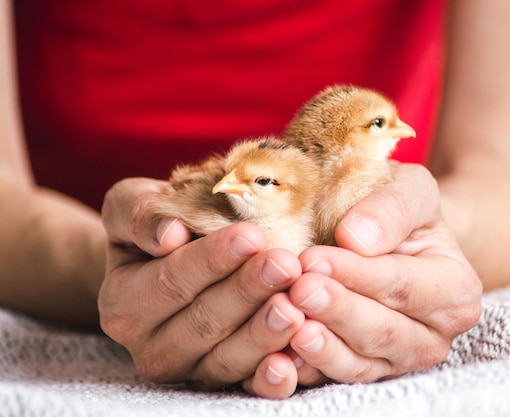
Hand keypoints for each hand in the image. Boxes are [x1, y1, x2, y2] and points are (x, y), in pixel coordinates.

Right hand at [98, 177, 304, 398]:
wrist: (169, 262)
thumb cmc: (158, 226)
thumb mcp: (133, 204)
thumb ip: (140, 213)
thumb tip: (169, 233)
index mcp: (123, 302)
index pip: (171, 281)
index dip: (211, 260)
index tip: (251, 236)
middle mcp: (149, 346)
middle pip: (203, 322)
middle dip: (248, 293)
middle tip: (286, 266)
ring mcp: (188, 369)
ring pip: (226, 358)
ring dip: (263, 335)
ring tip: (295, 307)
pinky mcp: (220, 383)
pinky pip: (246, 384)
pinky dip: (269, 378)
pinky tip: (292, 361)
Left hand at [287, 163, 482, 384]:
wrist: (392, 241)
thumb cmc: (401, 213)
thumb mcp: (410, 190)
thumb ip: (392, 208)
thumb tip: (355, 237)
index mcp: (455, 291)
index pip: (403, 286)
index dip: (358, 275)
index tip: (313, 259)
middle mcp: (434, 336)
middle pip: (383, 331)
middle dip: (337, 311)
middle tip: (298, 290)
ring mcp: (399, 361)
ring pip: (359, 363)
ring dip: (321, 347)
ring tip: (289, 324)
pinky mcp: (365, 371)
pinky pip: (335, 378)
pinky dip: (308, 368)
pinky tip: (281, 352)